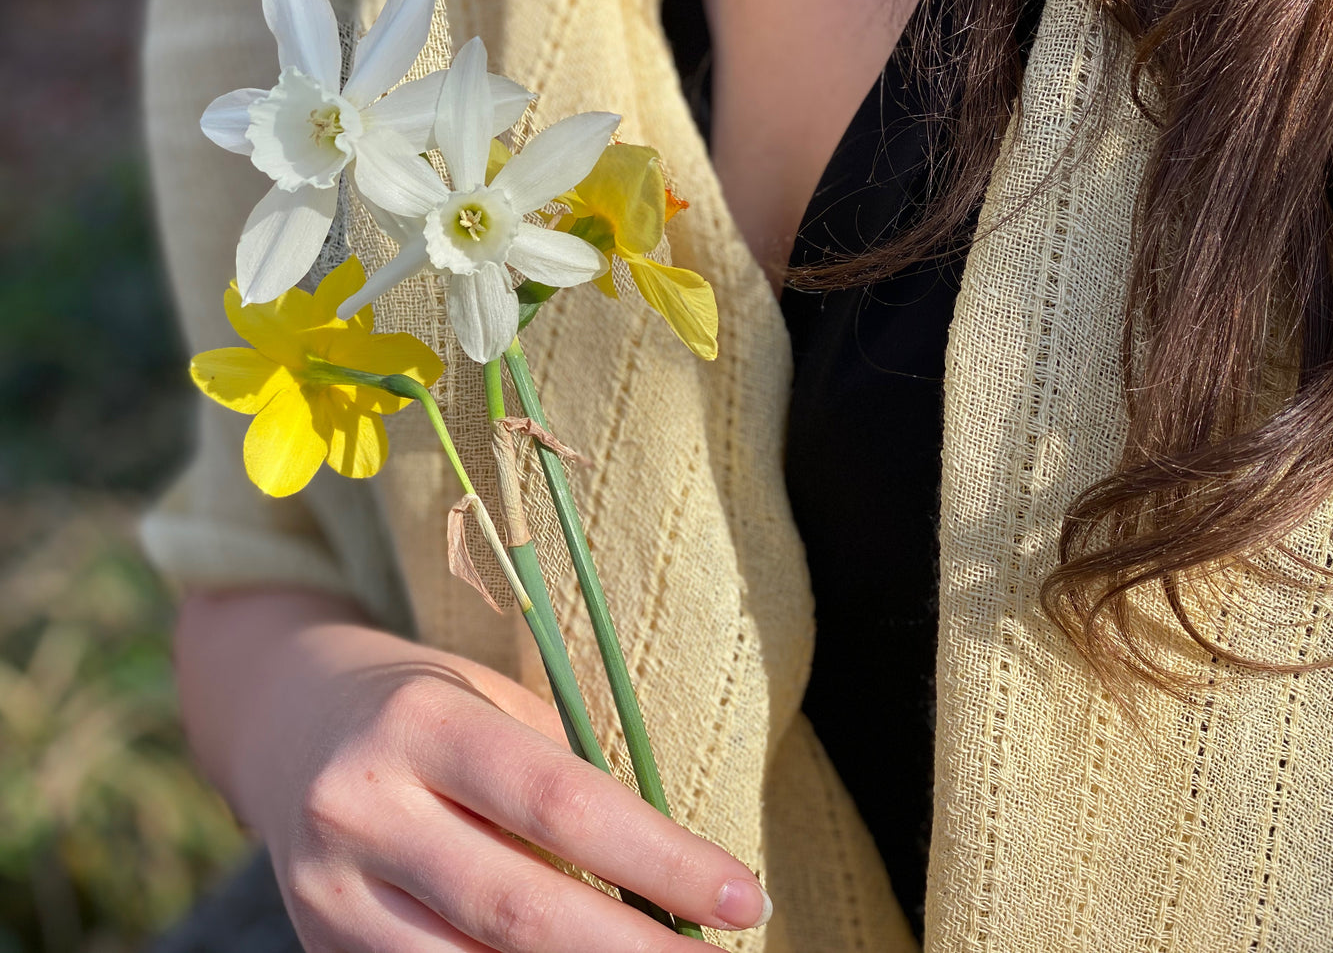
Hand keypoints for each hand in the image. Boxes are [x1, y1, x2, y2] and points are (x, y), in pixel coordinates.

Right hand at [175, 589, 771, 951]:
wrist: (288, 721)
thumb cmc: (426, 705)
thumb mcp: (493, 705)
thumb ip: (564, 780)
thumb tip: (671, 879)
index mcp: (422, 723)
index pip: (561, 803)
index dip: (660, 860)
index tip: (743, 895)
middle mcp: (364, 808)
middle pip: (520, 908)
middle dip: (633, 951)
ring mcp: (329, 891)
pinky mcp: (320, 945)